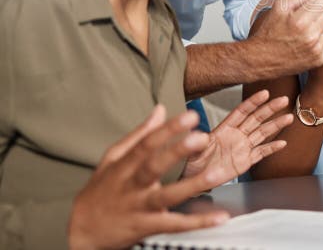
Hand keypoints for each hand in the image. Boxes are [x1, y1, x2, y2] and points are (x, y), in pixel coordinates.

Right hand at [69, 107, 228, 249]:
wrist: (82, 233)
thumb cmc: (101, 191)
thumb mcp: (112, 159)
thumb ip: (139, 134)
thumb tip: (160, 109)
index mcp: (124, 166)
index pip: (146, 144)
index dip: (168, 130)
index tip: (190, 116)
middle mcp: (131, 186)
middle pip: (153, 167)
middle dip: (177, 152)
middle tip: (201, 138)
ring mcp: (139, 208)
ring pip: (167, 197)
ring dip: (192, 186)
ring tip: (216, 174)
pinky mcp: (148, 228)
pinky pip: (175, 225)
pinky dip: (198, 222)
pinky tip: (219, 217)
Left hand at [182, 90, 292, 183]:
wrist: (192, 179)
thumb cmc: (189, 161)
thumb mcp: (191, 150)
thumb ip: (198, 142)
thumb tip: (201, 136)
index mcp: (224, 129)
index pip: (242, 112)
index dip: (253, 102)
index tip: (265, 93)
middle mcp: (236, 135)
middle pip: (256, 119)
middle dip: (270, 109)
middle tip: (283, 100)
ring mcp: (242, 148)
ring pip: (262, 133)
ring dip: (275, 125)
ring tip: (289, 117)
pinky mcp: (245, 162)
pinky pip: (261, 153)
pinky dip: (272, 148)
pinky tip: (282, 143)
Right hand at [248, 0, 322, 73]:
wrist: (263, 59)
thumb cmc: (270, 32)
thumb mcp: (279, 8)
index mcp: (300, 22)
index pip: (320, 3)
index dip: (311, 4)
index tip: (302, 10)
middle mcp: (310, 37)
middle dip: (317, 14)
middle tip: (303, 20)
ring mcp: (316, 49)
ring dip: (320, 26)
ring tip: (305, 30)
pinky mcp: (319, 59)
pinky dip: (320, 39)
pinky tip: (307, 41)